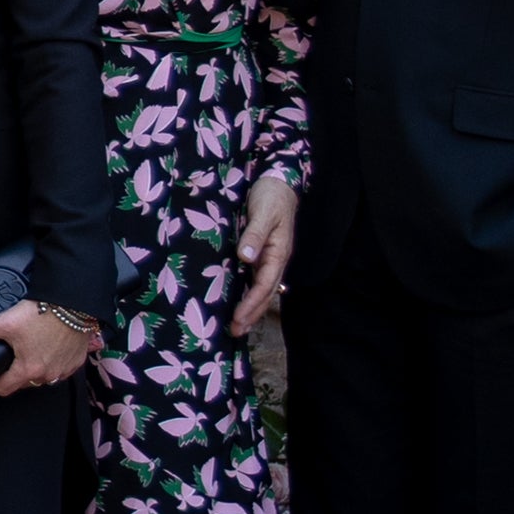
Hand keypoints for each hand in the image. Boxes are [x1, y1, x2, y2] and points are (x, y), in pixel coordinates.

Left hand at [0, 298, 95, 397]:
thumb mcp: (6, 322)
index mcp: (27, 370)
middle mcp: (47, 375)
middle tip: (10, 356)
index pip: (3, 389)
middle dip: (14, 373)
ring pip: (43, 377)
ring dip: (35, 368)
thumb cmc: (44, 313)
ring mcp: (63, 370)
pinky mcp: (76, 362)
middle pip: (24, 383)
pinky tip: (49, 348)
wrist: (74, 303)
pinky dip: (54, 362)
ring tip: (29, 350)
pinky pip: (61, 369)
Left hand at [233, 174, 299, 328]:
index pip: (265, 284)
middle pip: (265, 293)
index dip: (252, 303)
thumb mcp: (263, 213)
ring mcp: (269, 257)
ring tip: (238, 327)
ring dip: (251, 308)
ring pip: (261, 289)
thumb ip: (255, 234)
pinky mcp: (261, 253)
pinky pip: (256, 279)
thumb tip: (246, 257)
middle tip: (235, 332)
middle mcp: (274, 259)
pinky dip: (249, 294)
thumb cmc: (271, 196)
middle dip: (252, 314)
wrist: (278, 182)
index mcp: (278, 252)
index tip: (239, 318)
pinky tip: (239, 303)